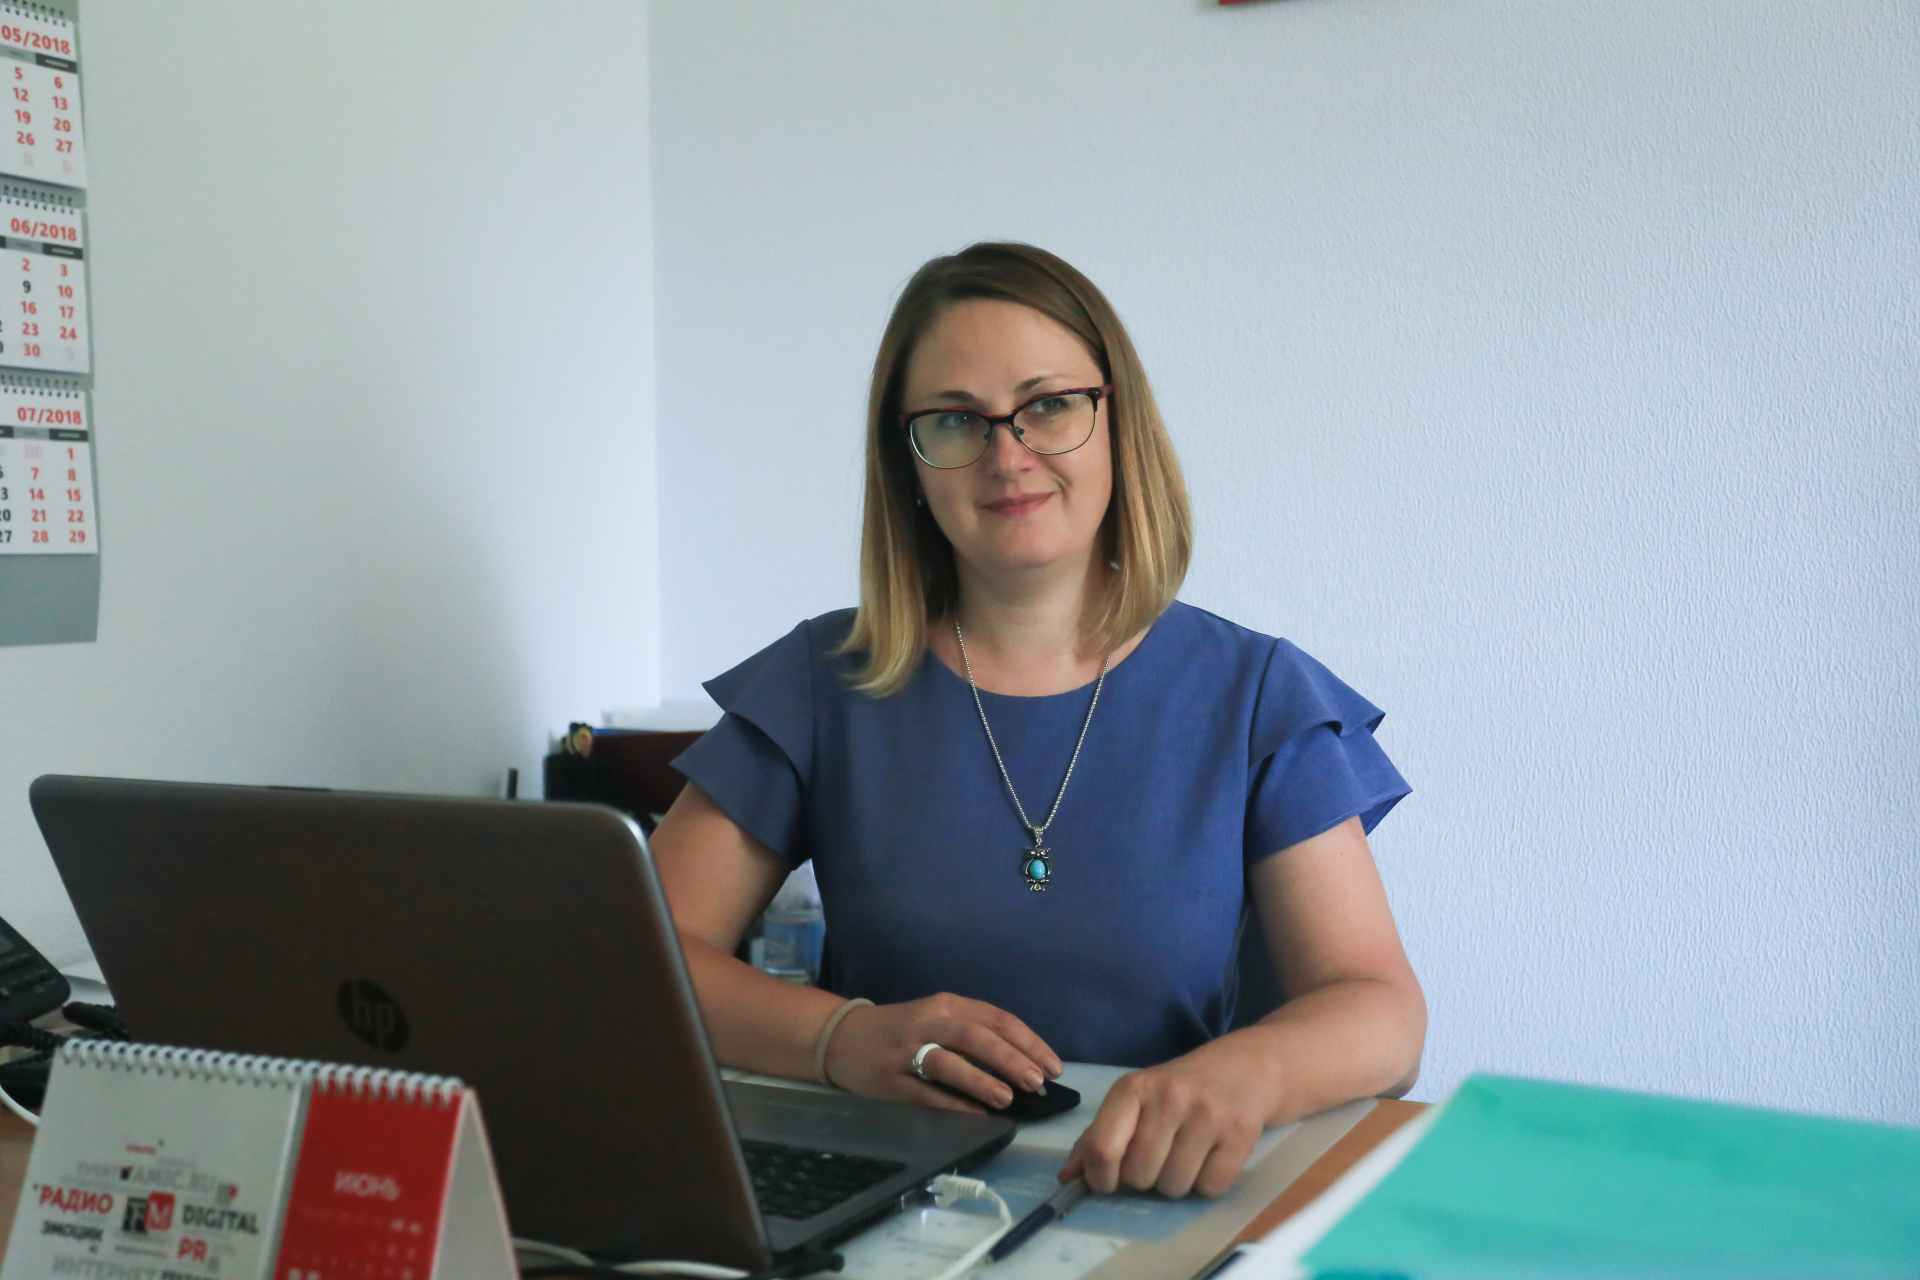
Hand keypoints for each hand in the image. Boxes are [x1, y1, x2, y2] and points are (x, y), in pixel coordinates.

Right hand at [823, 992, 1062, 1111]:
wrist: (844, 1037)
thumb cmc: (905, 1030)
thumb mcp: (940, 1019)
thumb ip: (976, 1035)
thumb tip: (1026, 1065)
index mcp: (947, 1005)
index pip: (996, 1019)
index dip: (1028, 1042)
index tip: (1053, 1066)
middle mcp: (928, 1022)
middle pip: (974, 1036)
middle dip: (1009, 1058)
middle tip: (1037, 1081)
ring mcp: (907, 1051)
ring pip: (948, 1062)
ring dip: (980, 1080)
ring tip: (1007, 1098)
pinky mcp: (891, 1080)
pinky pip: (925, 1094)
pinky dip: (952, 1104)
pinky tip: (976, 1115)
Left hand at [1060, 1035, 1276, 1198]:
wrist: (1247, 1066)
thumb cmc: (1181, 1088)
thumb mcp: (1136, 1099)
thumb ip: (1098, 1136)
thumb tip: (1067, 1177)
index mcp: (1134, 1087)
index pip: (1102, 1148)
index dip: (1099, 1177)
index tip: (1107, 1181)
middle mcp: (1169, 1097)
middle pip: (1138, 1175)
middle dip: (1143, 1179)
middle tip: (1158, 1158)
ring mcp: (1207, 1115)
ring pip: (1172, 1187)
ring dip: (1175, 1184)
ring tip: (1186, 1156)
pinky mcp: (1240, 1134)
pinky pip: (1210, 1188)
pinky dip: (1207, 1184)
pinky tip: (1211, 1158)